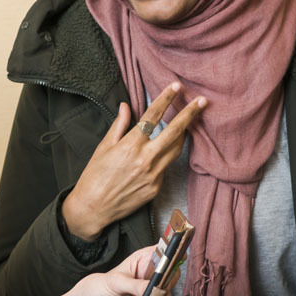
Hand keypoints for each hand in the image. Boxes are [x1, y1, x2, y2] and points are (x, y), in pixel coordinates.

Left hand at [61, 246, 174, 295]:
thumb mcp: (113, 282)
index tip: (176, 255)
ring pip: (169, 295)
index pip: (162, 252)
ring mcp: (149, 294)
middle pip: (171, 275)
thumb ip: (133, 284)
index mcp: (139, 261)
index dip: (170, 253)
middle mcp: (147, 276)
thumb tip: (152, 288)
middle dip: (166, 282)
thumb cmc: (94, 290)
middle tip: (156, 288)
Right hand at [62, 82, 206, 240]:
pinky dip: (165, 156)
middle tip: (202, 101)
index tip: (176, 87)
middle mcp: (145, 159)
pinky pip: (166, 167)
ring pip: (176, 150)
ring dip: (183, 135)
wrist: (94, 207)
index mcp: (130, 146)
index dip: (165, 99)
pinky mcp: (156, 187)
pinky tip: (160, 152)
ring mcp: (154, 175)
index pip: (152, 117)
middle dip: (190, 114)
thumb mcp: (103, 147)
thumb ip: (119, 126)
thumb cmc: (94, 176)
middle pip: (175, 132)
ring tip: (188, 123)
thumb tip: (126, 106)